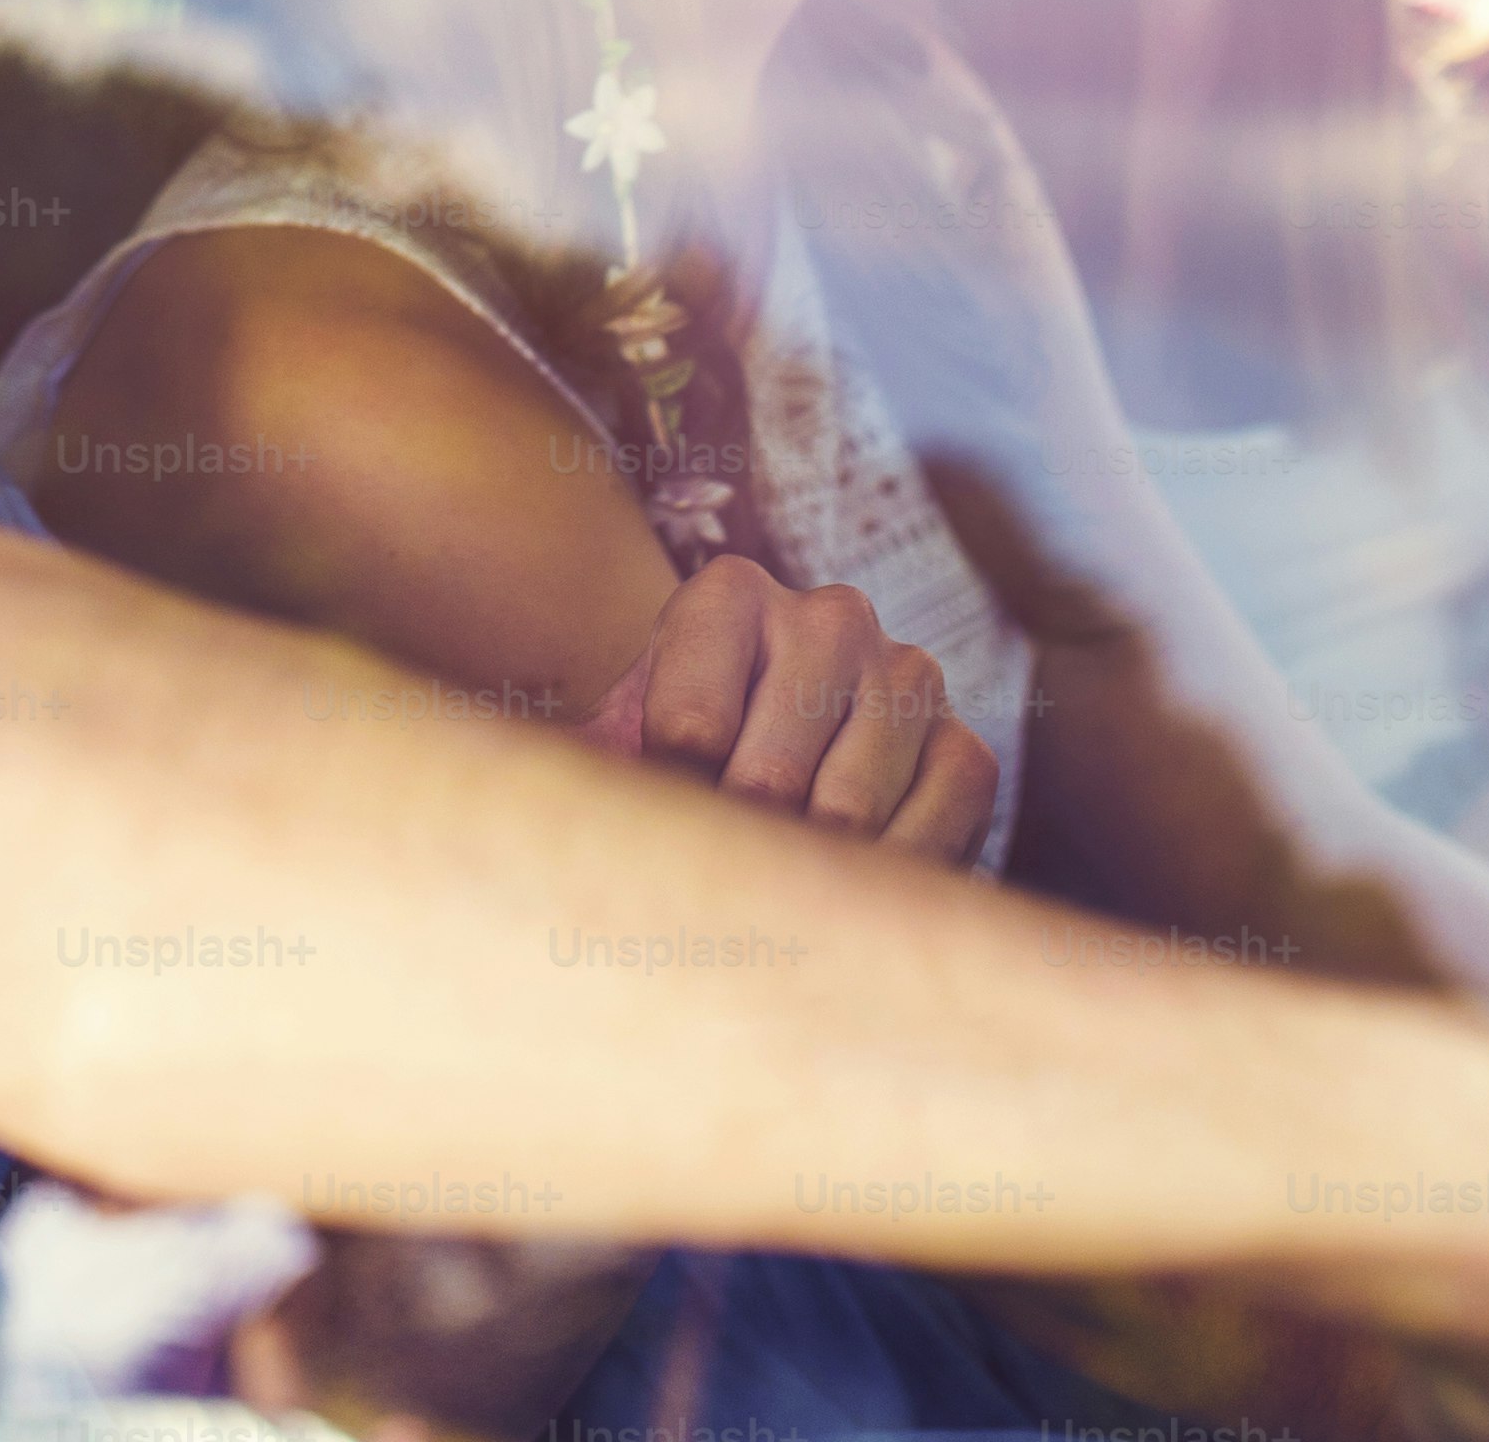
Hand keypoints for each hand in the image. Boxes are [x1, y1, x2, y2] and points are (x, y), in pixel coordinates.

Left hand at [583, 554, 998, 864]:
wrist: (765, 785)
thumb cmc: (671, 771)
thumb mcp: (613, 753)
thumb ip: (575, 770)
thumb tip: (525, 827)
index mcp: (726, 597)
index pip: (687, 731)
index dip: (665, 814)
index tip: (652, 841)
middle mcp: (829, 614)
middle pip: (767, 777)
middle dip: (731, 854)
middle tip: (708, 891)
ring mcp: (907, 673)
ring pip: (847, 807)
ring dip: (800, 873)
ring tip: (764, 891)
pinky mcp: (963, 744)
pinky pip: (931, 828)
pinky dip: (880, 881)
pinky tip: (841, 891)